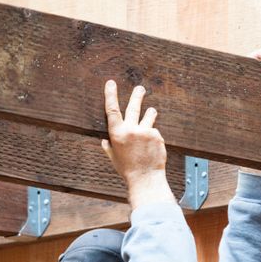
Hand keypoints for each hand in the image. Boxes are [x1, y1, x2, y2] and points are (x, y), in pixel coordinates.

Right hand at [102, 80, 173, 208]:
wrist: (145, 178)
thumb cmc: (127, 169)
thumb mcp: (113, 157)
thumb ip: (109, 147)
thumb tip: (103, 141)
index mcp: (116, 133)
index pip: (112, 109)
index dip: (111, 95)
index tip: (111, 83)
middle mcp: (130, 129)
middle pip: (133, 107)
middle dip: (137, 95)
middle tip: (140, 88)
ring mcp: (145, 131)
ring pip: (149, 115)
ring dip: (150, 112)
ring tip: (151, 110)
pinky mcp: (156, 135)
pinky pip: (155, 131)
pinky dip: (154, 135)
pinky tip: (153, 146)